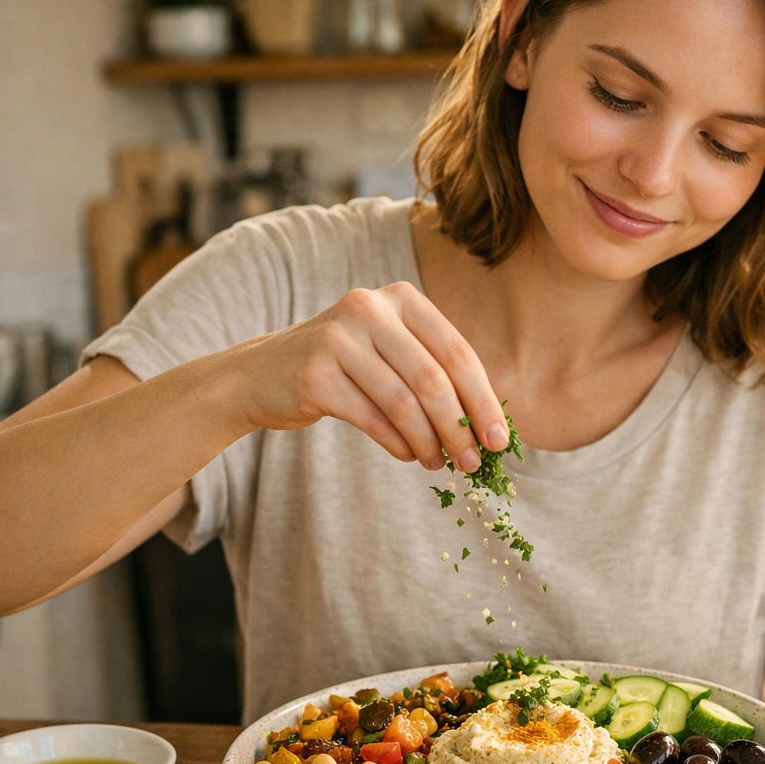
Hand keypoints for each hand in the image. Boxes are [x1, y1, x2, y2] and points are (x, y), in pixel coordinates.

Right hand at [233, 281, 507, 471]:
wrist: (263, 375)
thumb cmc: (345, 368)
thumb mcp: (391, 352)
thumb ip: (435, 374)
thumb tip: (489, 427)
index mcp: (401, 298)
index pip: (457, 352)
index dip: (484, 400)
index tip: (501, 441)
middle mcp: (370, 308)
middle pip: (433, 378)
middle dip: (459, 427)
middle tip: (473, 463)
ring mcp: (338, 338)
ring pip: (403, 402)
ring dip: (429, 442)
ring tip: (439, 464)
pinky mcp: (315, 373)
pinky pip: (372, 418)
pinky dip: (398, 443)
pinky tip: (409, 455)